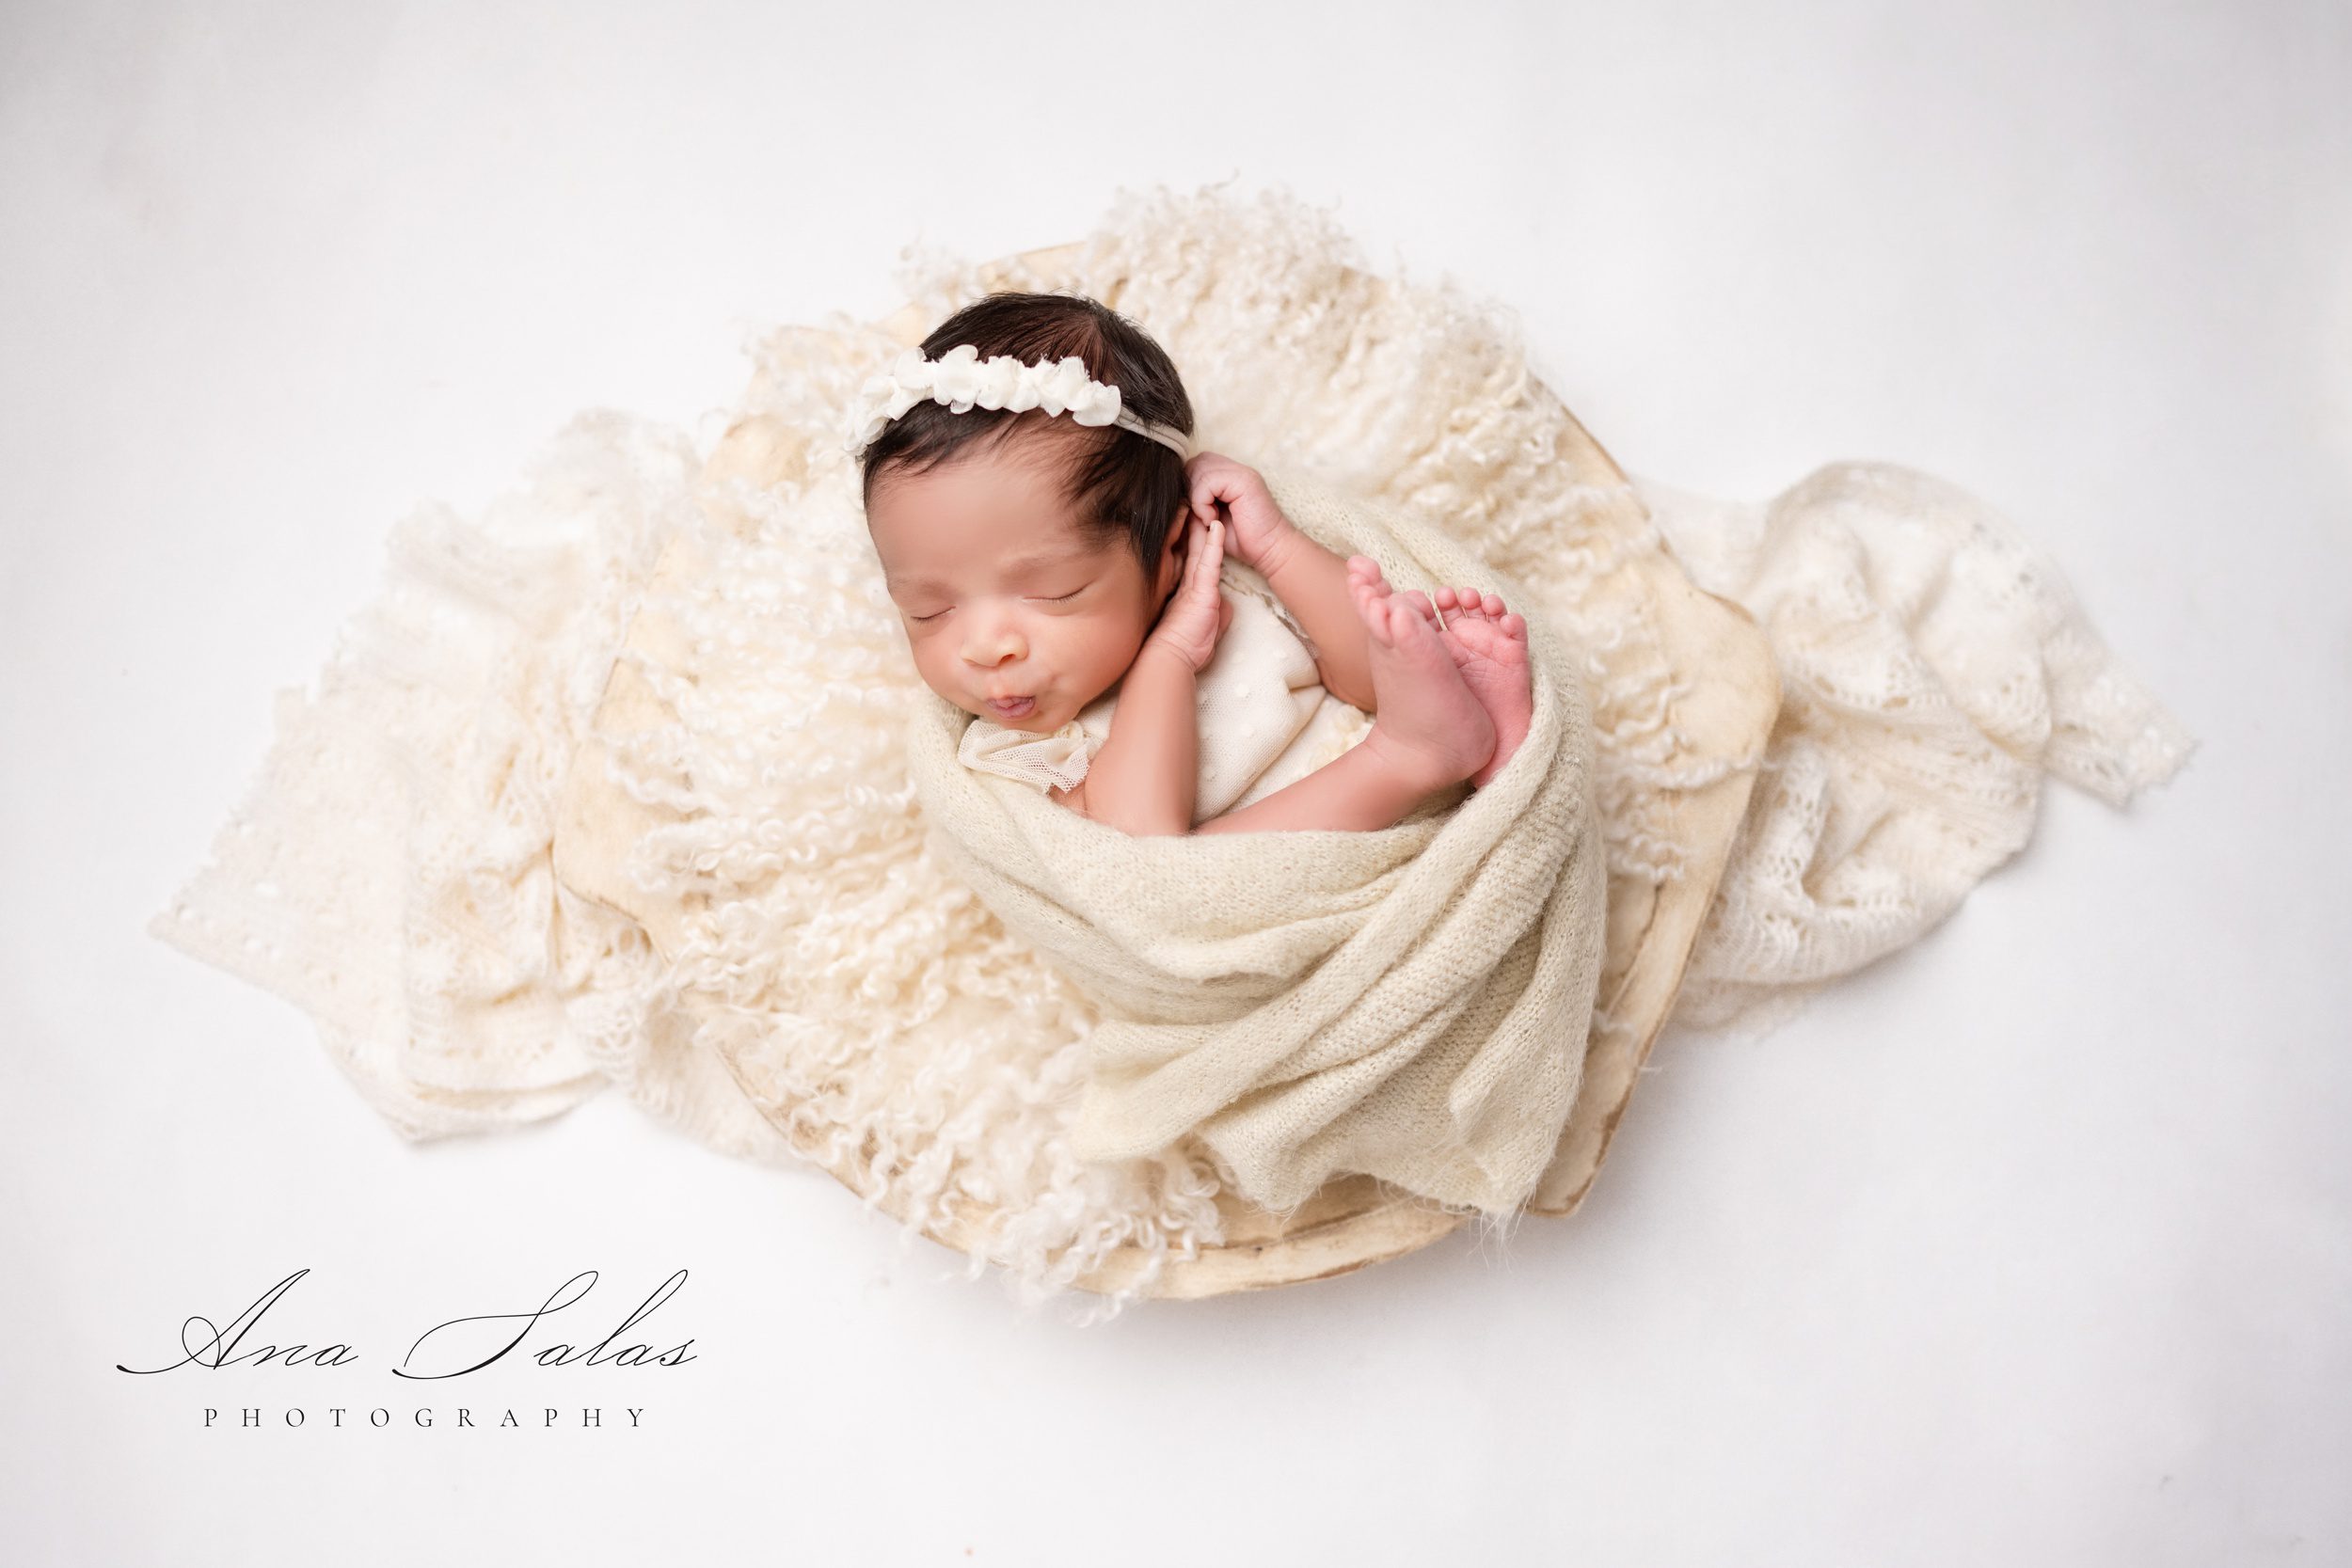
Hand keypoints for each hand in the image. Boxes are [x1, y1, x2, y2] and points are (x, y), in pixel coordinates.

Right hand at [1143, 510, 1233, 673]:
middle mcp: (1187, 581)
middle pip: (1193, 546)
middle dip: (1197, 524)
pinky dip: (1213, 543)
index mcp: (1187, 588)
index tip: (1200, 518)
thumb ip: (1215, 612)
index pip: (1193, 557)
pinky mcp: (1199, 591)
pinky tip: (1216, 525)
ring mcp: (1192, 584)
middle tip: (1199, 500)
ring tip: (1207, 502)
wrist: (1172, 658)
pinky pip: (1208, 562)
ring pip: (1199, 548)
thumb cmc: (1186, 647)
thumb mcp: (1207, 626)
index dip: (1197, 538)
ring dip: (1204, 525)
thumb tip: (1224, 605)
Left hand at [1185, 451, 1301, 575]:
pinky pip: (1207, 482)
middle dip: (1189, 490)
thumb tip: (1170, 495)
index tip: (1193, 513)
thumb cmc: (1242, 540)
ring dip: (1196, 498)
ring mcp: (1240, 471)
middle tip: (1199, 515)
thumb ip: (1194, 503)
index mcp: (1228, 474)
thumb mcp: (1209, 519)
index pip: (1194, 465)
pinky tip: (1213, 520)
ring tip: (1208, 519)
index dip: (1188, 487)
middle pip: (1194, 463)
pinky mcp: (1243, 480)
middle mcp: (1234, 468)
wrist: (1270, 551)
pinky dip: (1203, 503)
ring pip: (1199, 470)